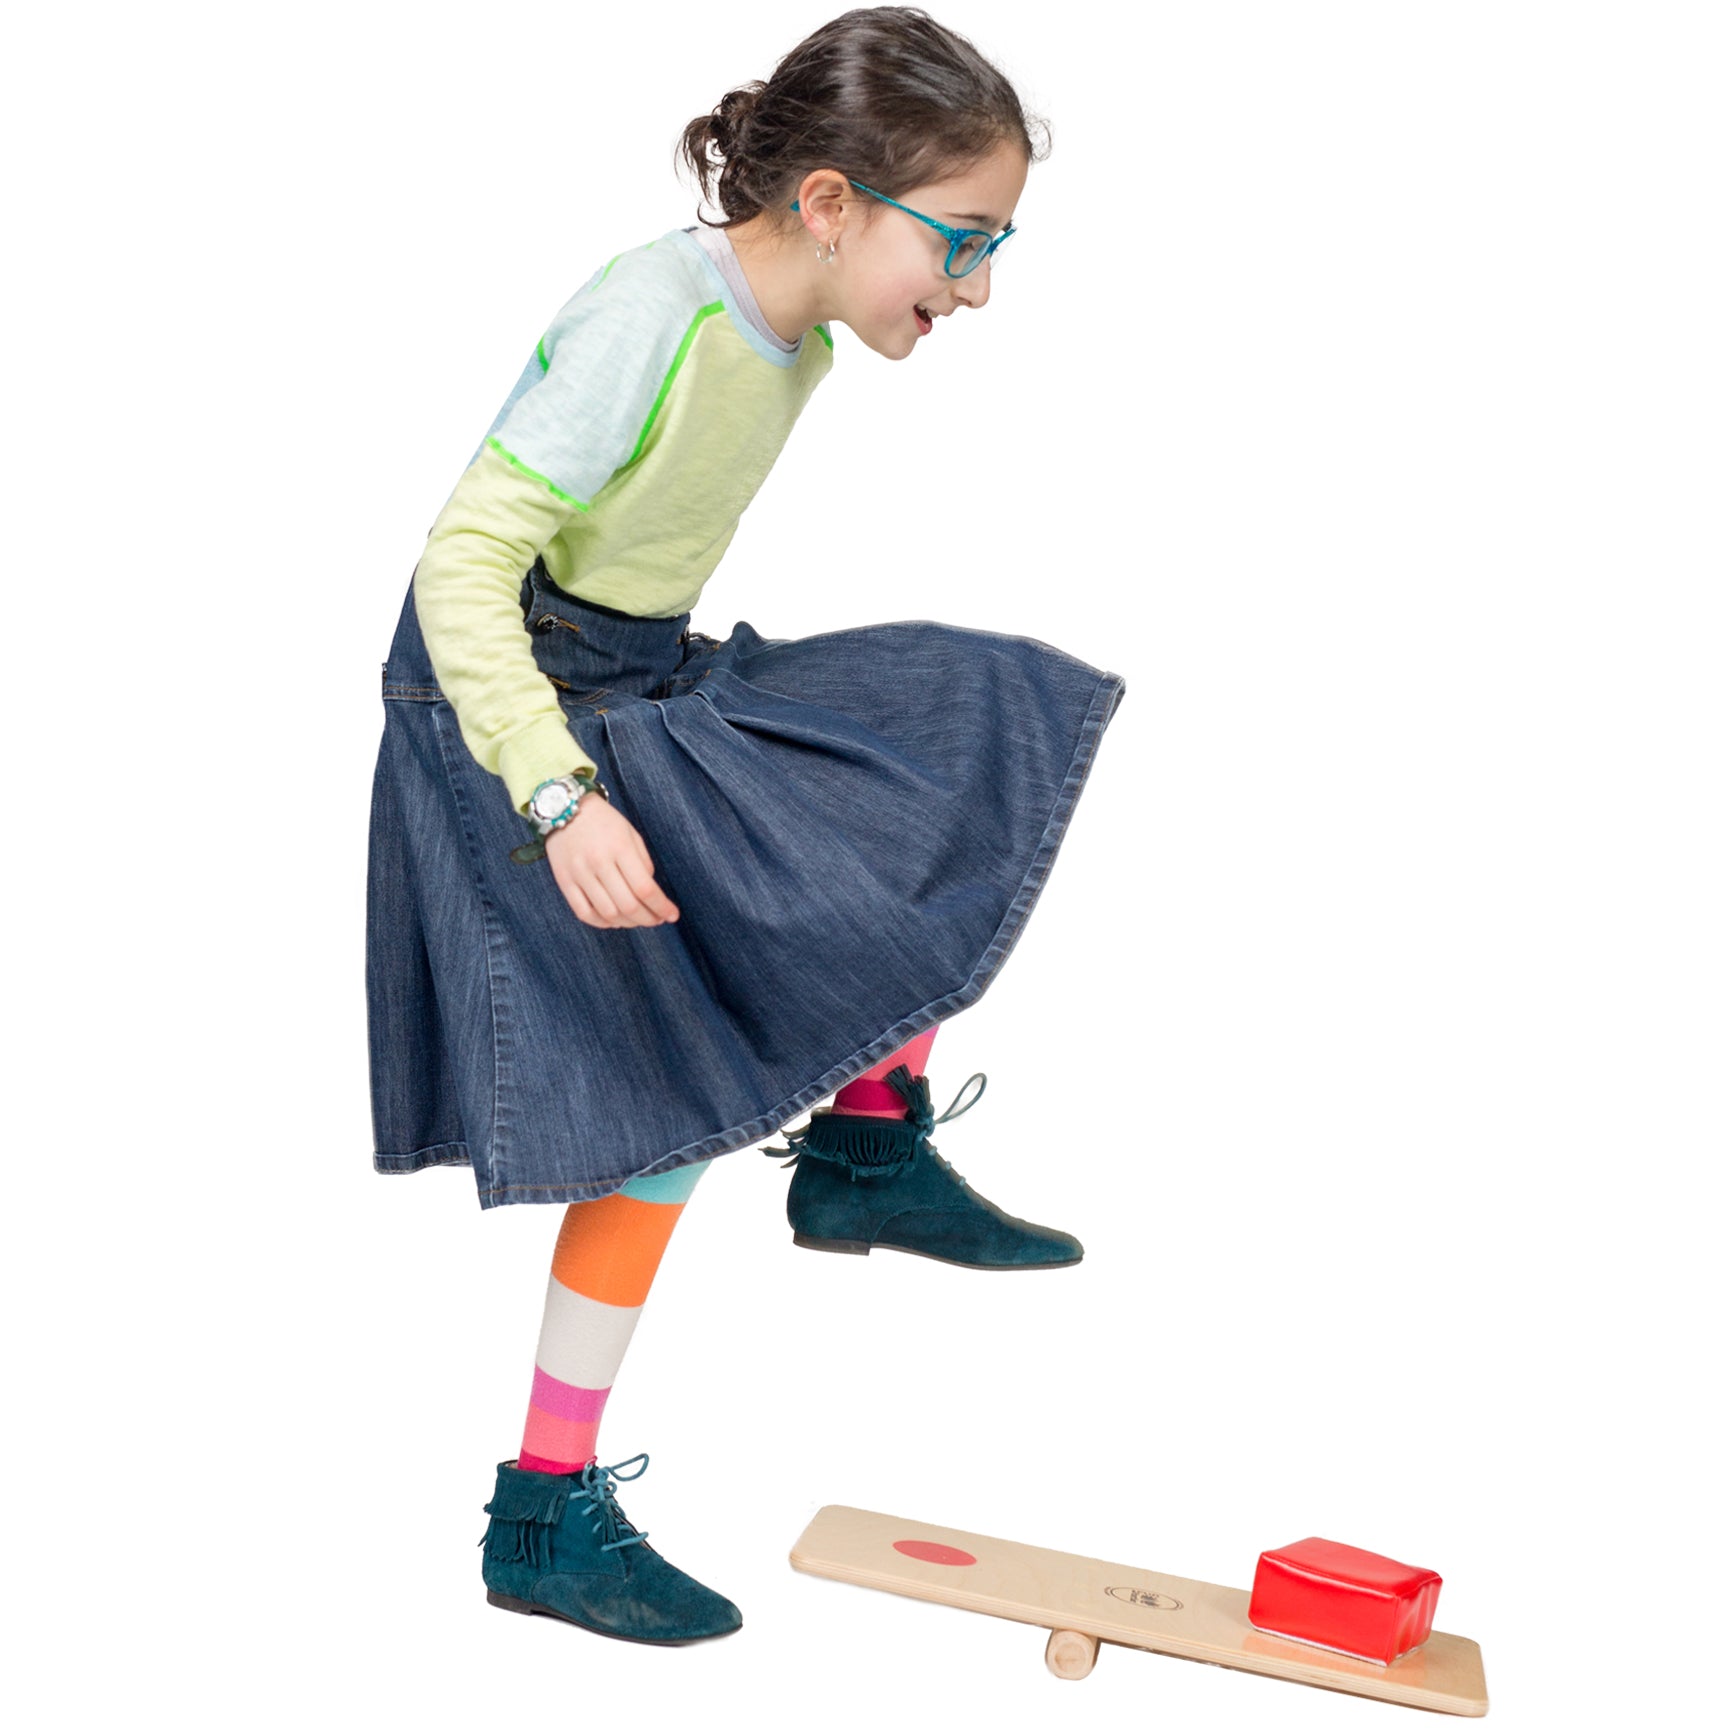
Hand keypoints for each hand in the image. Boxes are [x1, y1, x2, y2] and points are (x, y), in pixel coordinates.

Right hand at [544, 797, 680, 928]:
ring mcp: (579, 874)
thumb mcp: (631, 834)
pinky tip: (614, 920)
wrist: (563, 808)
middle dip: (648, 919)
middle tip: (657, 920)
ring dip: (628, 923)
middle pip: (628, 905)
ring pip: (608, 913)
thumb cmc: (603, 822)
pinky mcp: (564, 881)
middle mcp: (599, 862)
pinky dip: (602, 923)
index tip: (672, 916)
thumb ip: (643, 863)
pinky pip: (584, 913)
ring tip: (637, 920)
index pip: (645, 888)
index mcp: (620, 847)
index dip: (662, 907)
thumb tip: (650, 895)